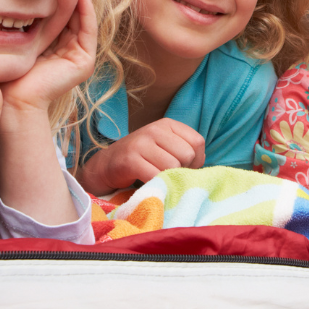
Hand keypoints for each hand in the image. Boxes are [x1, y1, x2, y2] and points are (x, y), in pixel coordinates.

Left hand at [0, 0, 96, 114]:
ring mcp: (78, 55)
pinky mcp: (83, 61)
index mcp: (51, 43)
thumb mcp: (5, 36)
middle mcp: (68, 48)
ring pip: (84, 13)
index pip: (59, 7)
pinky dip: (86, 8)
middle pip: (76, 6)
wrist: (8, 103)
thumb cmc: (0, 73)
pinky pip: (87, 28)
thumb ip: (7, 16)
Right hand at [76, 118, 205, 193]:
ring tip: (158, 178)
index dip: (196, 160)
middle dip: (182, 170)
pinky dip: (156, 184)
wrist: (106, 166)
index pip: (198, 142)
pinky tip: (149, 183)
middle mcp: (155, 129)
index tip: (183, 168)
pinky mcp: (130, 159)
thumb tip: (202, 167)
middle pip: (187, 154)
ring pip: (173, 165)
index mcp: (167, 124)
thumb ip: (184, 151)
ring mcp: (141, 143)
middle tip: (169, 175)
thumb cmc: (142, 159)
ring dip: (168, 178)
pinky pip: (155, 175)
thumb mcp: (165, 147)